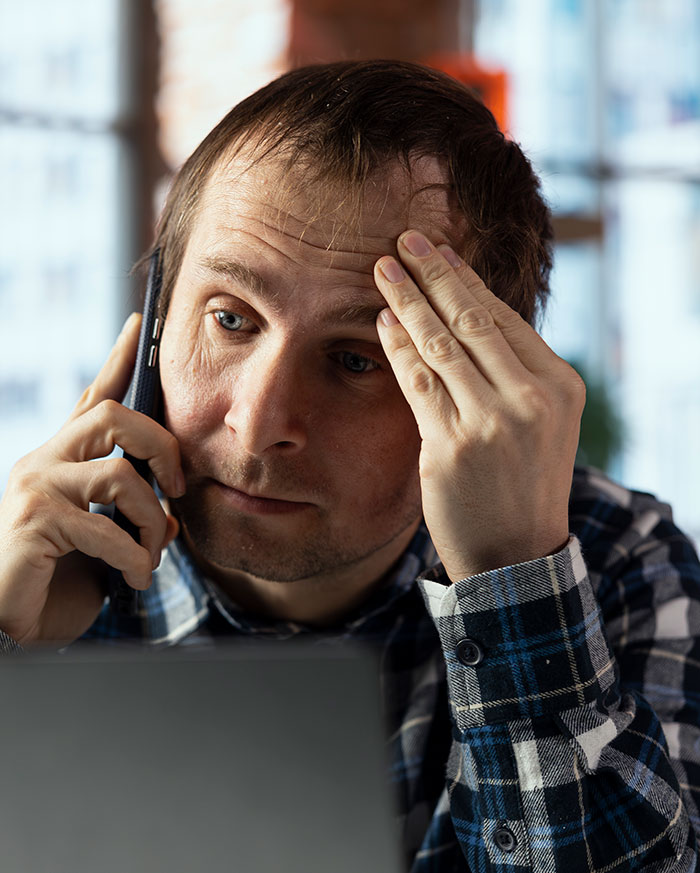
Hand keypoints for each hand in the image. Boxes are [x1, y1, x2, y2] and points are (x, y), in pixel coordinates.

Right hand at [0, 314, 182, 644]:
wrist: (4, 621)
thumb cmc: (53, 578)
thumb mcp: (104, 542)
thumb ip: (133, 519)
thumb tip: (171, 516)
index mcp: (61, 458)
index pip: (92, 398)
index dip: (118, 360)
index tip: (140, 324)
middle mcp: (44, 461)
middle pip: (112, 415)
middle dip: (161, 446)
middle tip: (176, 487)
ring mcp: (35, 487)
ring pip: (120, 475)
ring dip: (153, 520)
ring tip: (153, 554)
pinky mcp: (34, 521)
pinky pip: (107, 529)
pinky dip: (135, 558)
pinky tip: (134, 578)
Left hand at [374, 230, 584, 581]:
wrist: (516, 554)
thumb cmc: (523, 482)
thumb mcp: (541, 422)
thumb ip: (514, 372)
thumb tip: (469, 313)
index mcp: (559, 385)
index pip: (504, 317)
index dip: (466, 279)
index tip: (439, 251)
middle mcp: (531, 399)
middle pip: (472, 319)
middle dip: (434, 274)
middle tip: (405, 239)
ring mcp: (492, 423)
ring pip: (441, 344)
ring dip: (408, 301)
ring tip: (383, 269)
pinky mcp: (452, 447)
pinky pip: (418, 383)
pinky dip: (397, 347)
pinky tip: (381, 321)